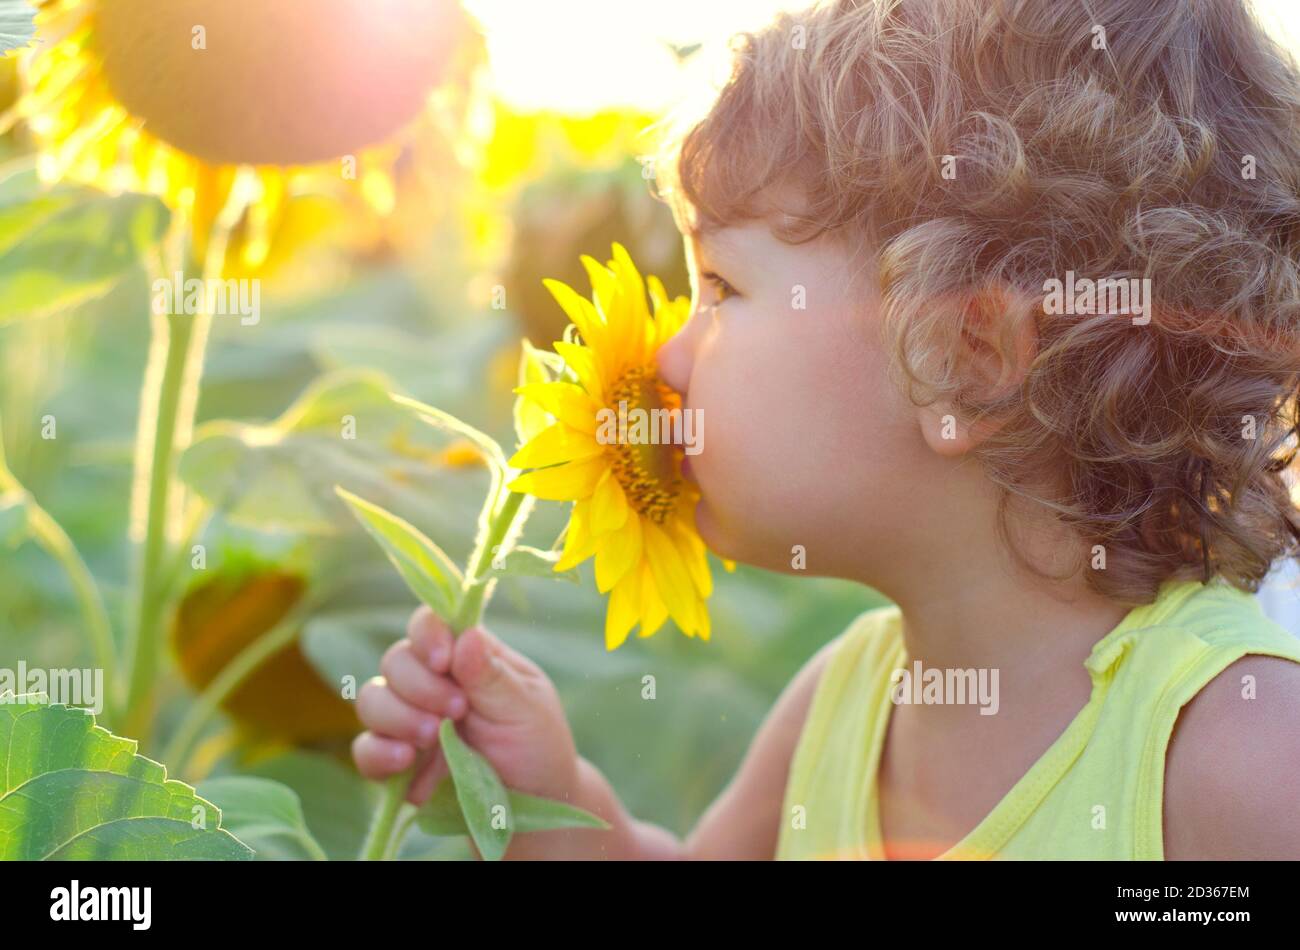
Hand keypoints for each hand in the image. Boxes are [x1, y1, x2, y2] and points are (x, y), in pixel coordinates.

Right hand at [351, 606, 579, 805]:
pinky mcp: (397, 762)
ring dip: (398, 716)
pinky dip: (379, 752)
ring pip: (372, 699)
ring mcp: (410, 720)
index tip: (442, 660)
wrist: (535, 802)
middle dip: (420, 685)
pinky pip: (365, 749)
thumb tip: (466, 635)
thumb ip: (492, 675)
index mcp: (465, 656)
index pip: (429, 624)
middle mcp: (431, 682)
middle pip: (395, 660)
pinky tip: (406, 761)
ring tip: (435, 737)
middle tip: (458, 711)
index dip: (427, 634)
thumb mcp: (526, 707)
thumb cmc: (536, 743)